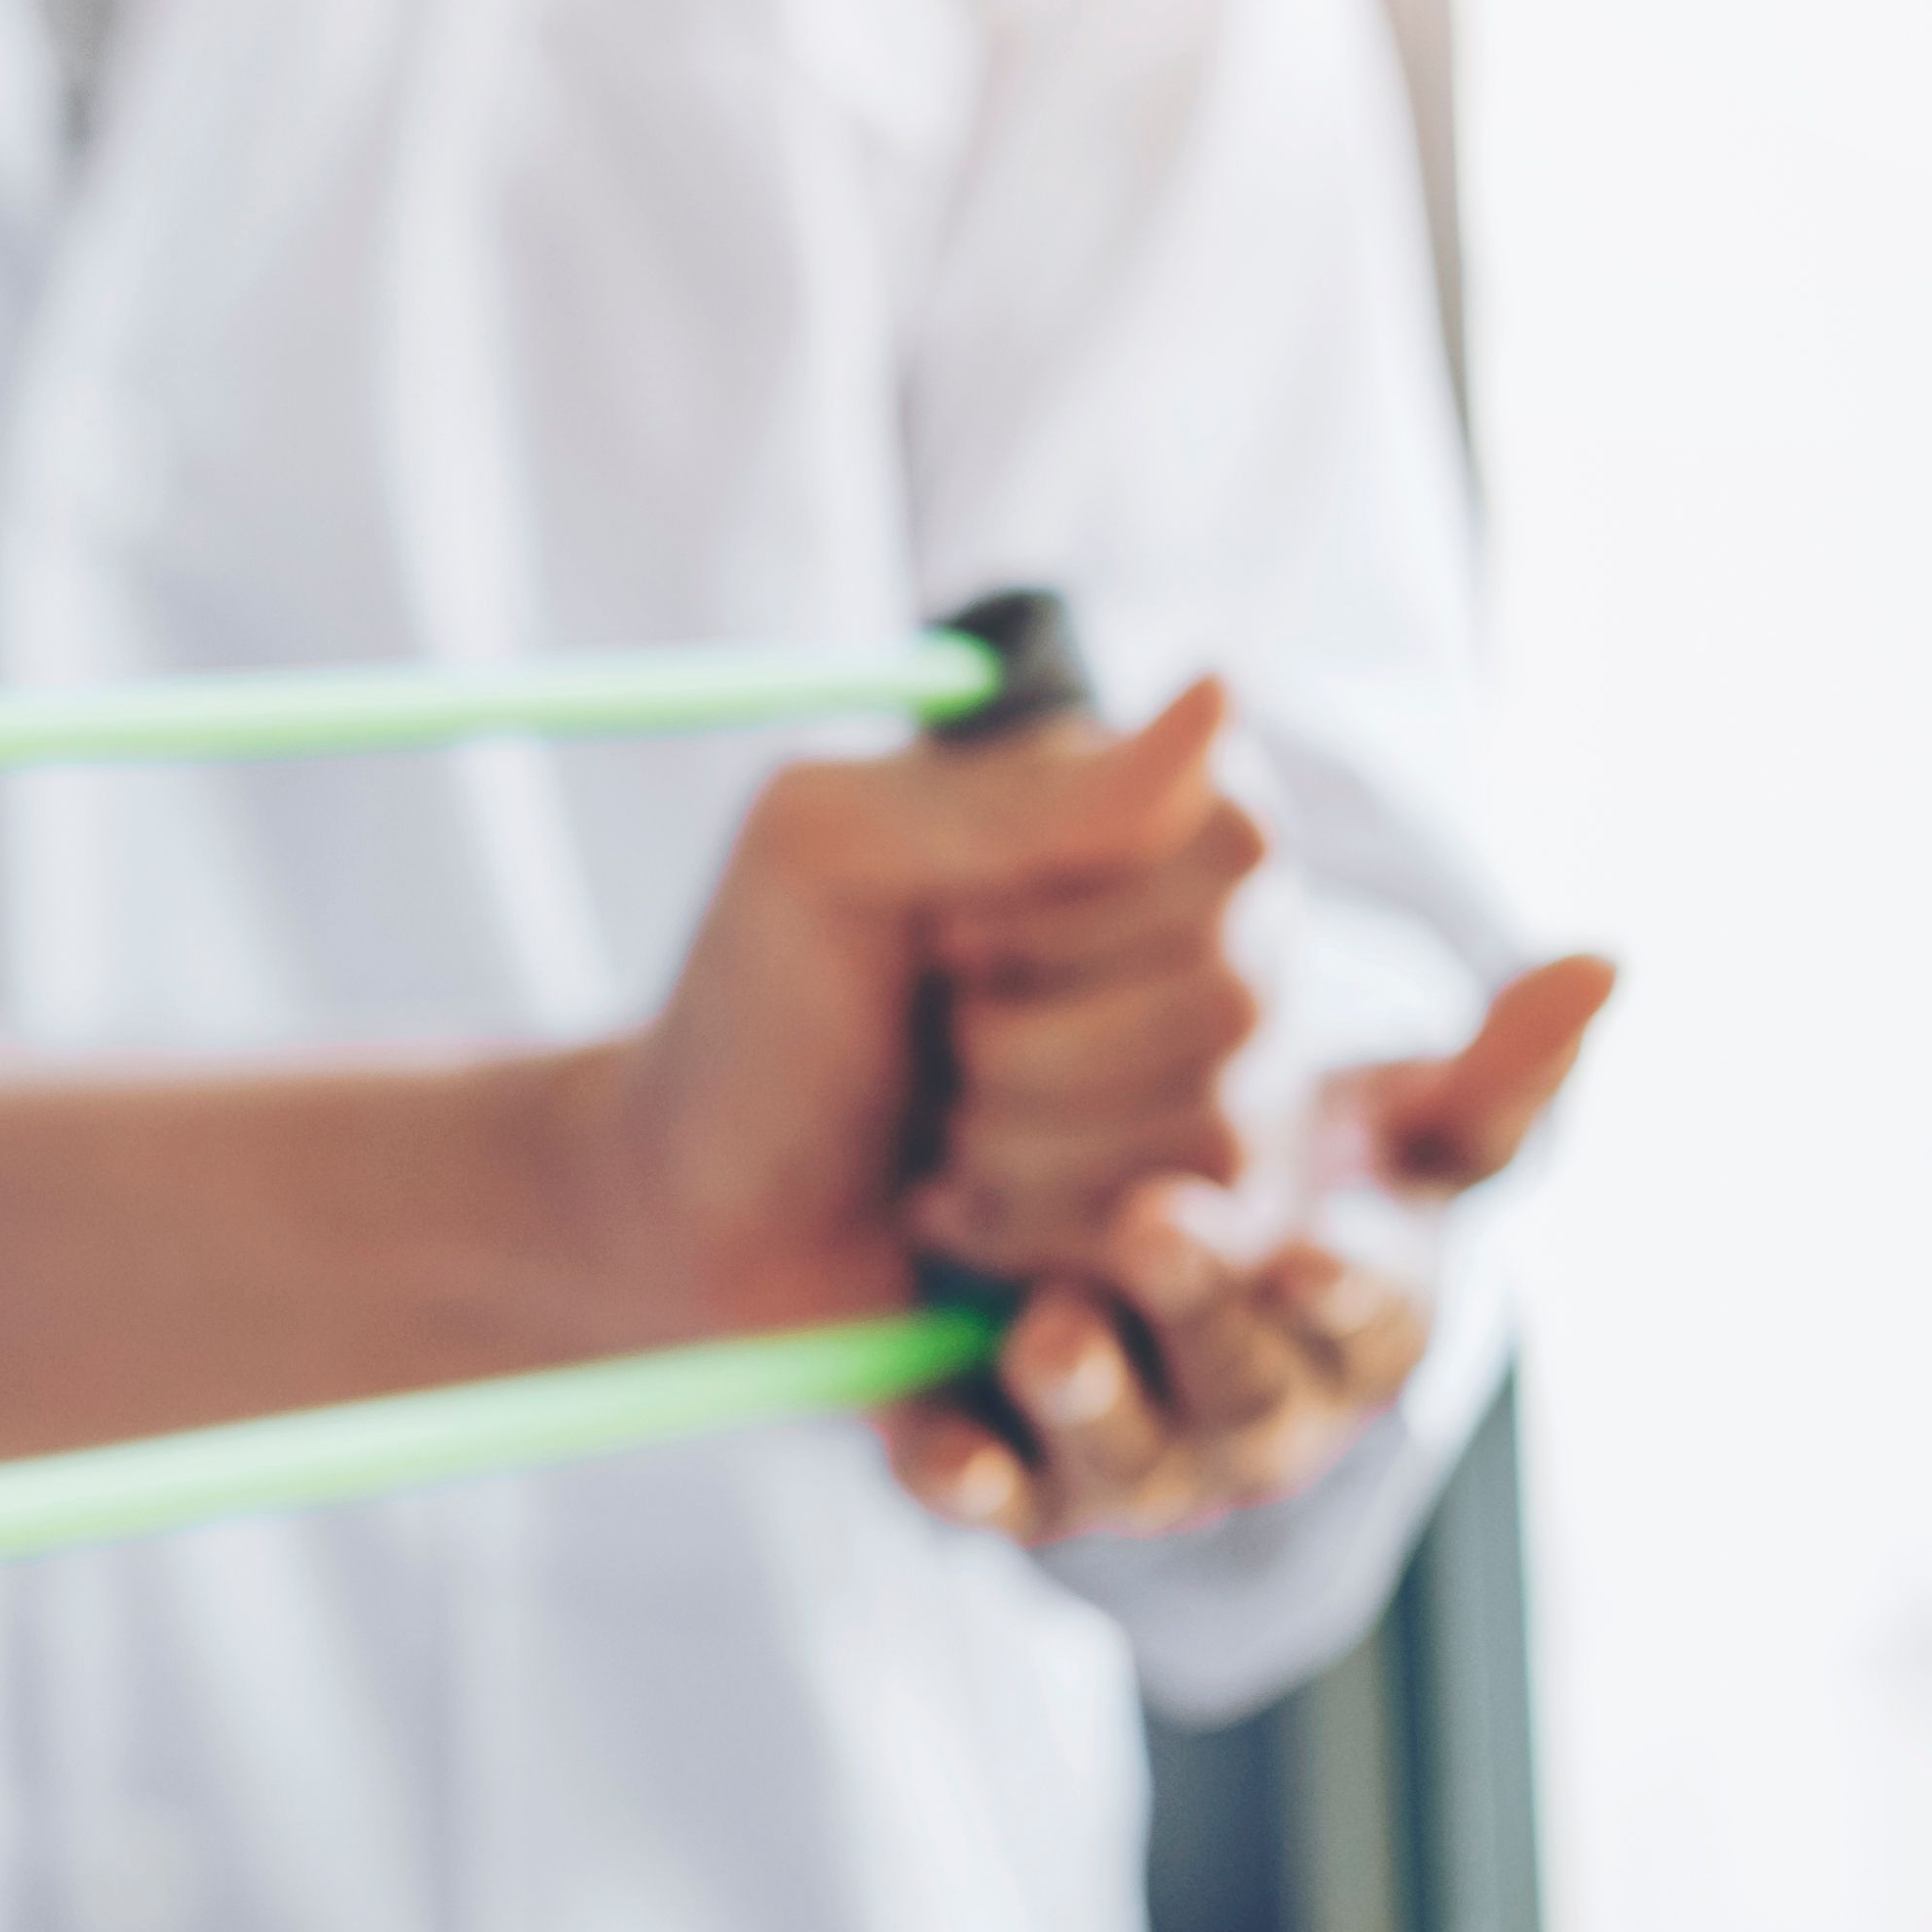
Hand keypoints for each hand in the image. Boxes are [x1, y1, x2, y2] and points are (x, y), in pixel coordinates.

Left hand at [568, 682, 1254, 1342]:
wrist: (697, 1212)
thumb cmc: (759, 1010)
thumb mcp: (832, 858)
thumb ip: (1022, 799)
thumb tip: (1223, 689)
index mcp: (1133, 813)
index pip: (1232, 845)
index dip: (1068, 913)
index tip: (941, 933)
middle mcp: (1212, 938)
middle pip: (1234, 996)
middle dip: (1027, 1044)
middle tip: (929, 1041)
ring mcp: (1218, 1086)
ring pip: (1212, 1126)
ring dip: (1020, 1146)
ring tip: (933, 1134)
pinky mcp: (1189, 1225)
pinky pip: (1192, 1242)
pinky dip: (1037, 1233)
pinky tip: (958, 1212)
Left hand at [886, 953, 1614, 1541]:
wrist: (1095, 1230)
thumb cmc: (1271, 1170)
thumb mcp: (1374, 1116)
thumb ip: (1482, 1067)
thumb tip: (1603, 962)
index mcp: (1355, 1316)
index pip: (1372, 1308)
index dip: (1351, 1285)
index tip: (1324, 1244)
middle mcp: (1257, 1403)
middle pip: (1247, 1386)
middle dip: (1206, 1315)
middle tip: (1154, 1225)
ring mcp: (1136, 1452)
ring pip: (1122, 1455)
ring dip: (1091, 1399)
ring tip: (1047, 1329)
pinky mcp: (1011, 1474)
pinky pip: (989, 1494)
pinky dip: (966, 1477)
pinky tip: (928, 1446)